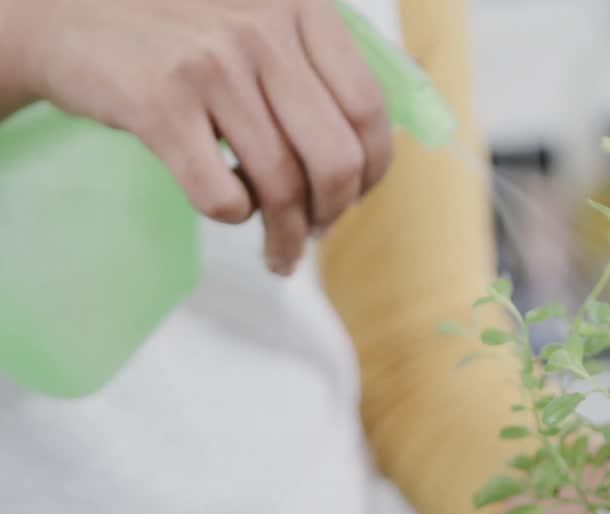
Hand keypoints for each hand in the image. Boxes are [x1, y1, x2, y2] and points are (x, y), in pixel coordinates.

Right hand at [0, 0, 391, 275]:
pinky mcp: (159, 103)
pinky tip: (224, 206)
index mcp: (301, 8)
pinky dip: (231, 216)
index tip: (353, 199)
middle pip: (336, 159)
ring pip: (281, 185)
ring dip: (285, 237)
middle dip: (333, 215)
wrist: (66, 19)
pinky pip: (222, 195)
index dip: (373, 173)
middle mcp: (262, 28)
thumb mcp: (260, 24)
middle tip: (315, 234)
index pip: (370, 113)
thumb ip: (322, 62)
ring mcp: (211, 64)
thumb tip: (401, 117)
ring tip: (277, 252)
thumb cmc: (181, 37)